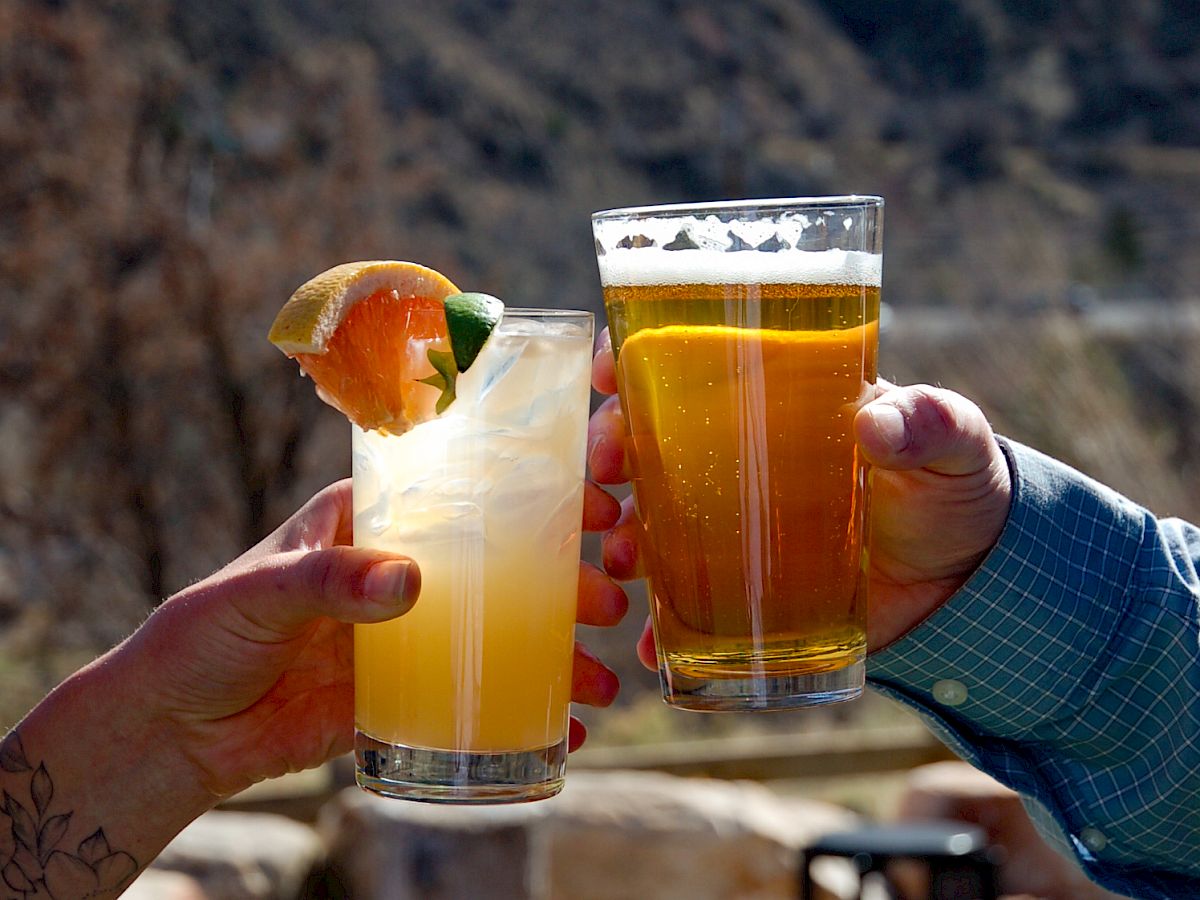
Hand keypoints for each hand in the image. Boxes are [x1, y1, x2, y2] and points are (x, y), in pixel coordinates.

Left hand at [123, 479, 624, 799]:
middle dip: (564, 582)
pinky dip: (520, 712)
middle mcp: (402, 569)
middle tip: (610, 602)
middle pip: (501, 564)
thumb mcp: (261, 591)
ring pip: (500, 632)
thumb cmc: (206, 632)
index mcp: (371, 520)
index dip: (534, 492)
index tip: (591, 505)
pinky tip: (562, 730)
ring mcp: (409, 633)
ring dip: (557, 652)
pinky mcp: (404, 692)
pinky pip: (475, 697)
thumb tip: (409, 582)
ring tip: (600, 684)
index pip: (465, 490)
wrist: (175, 730)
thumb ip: (329, 580)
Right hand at [586, 328, 1010, 667]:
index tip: (610, 371)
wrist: (969, 581)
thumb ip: (930, 421)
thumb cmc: (951, 487)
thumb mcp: (952, 442)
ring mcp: (728, 527)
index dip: (630, 359)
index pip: (681, 363)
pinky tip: (647, 643)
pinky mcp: (740, 592)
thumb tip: (877, 423)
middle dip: (605, 445)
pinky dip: (654, 629)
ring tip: (624, 557)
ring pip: (643, 520)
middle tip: (607, 466)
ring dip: (616, 533)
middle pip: (641, 439)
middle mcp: (731, 458)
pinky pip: (678, 609)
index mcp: (770, 402)